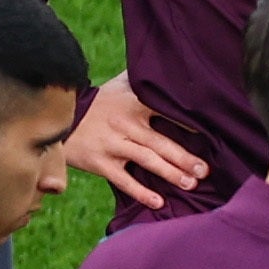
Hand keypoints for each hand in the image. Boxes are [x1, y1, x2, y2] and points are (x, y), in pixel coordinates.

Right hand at [66, 74, 207, 208]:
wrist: (58, 116)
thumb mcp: (120, 84)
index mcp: (134, 103)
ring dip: (170, 173)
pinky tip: (159, 202)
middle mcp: (125, 124)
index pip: (166, 111)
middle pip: (160, 142)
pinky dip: (141, 192)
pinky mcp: (100, 162)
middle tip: (205, 170)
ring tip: (191, 184)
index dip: (187, 122)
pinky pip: (123, 180)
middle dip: (184, 158)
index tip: (210, 133)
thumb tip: (171, 67)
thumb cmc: (98, 101)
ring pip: (147, 160)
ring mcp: (113, 144)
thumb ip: (144, 78)